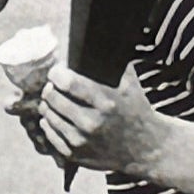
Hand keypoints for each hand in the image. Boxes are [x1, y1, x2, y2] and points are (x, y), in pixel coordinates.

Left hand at [35, 66, 167, 172]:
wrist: (145, 147)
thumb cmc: (135, 109)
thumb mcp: (129, 84)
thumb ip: (111, 63)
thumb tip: (94, 39)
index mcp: (106, 102)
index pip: (68, 82)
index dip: (57, 73)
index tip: (57, 71)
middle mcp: (92, 123)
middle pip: (53, 98)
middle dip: (50, 89)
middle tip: (53, 86)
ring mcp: (82, 141)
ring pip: (47, 116)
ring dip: (48, 105)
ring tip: (54, 100)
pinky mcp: (75, 154)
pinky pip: (49, 133)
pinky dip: (49, 122)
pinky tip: (55, 117)